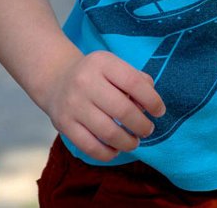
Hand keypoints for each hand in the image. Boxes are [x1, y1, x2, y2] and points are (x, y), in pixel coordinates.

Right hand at [39, 49, 165, 160]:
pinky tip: (115, 150)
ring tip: (134, 141)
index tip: (159, 112)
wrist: (57, 79)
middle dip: (141, 125)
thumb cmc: (96, 74)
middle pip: (122, 110)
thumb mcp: (115, 66)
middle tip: (148, 130)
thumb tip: (150, 105)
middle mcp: (85, 82)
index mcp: (103, 63)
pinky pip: (90, 146)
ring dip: (127, 142)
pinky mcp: (63, 125)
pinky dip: (107, 153)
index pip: (133, 83)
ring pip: (107, 132)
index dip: (152, 100)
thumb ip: (137, 80)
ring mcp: (73, 105)